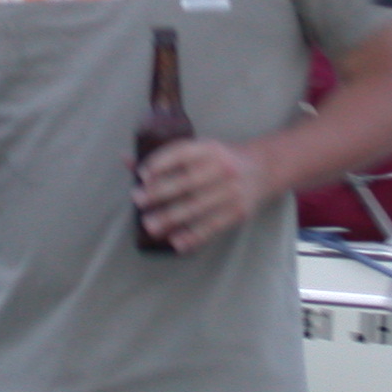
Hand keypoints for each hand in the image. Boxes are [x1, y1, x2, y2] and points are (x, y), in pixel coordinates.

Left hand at [134, 139, 270, 252]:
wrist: (265, 169)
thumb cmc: (221, 159)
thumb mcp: (199, 150)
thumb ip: (164, 157)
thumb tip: (126, 160)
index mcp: (209, 148)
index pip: (182, 153)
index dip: (161, 163)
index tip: (142, 175)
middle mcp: (222, 167)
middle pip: (187, 182)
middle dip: (160, 192)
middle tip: (138, 201)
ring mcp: (232, 191)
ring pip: (197, 207)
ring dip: (171, 218)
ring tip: (150, 226)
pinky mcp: (238, 212)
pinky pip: (212, 226)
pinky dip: (193, 236)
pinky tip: (176, 242)